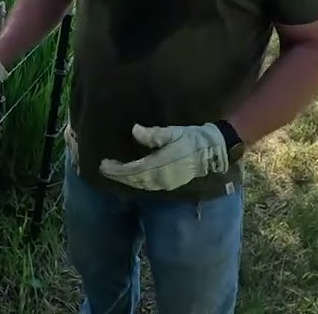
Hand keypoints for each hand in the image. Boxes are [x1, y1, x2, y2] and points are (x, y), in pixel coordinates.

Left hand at [98, 123, 229, 191]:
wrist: (213, 152)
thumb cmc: (192, 139)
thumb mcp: (174, 132)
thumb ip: (153, 134)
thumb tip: (134, 131)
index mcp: (160, 164)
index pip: (132, 170)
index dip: (116, 170)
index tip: (103, 165)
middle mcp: (161, 177)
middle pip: (134, 180)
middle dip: (118, 175)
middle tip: (105, 168)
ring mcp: (166, 183)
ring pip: (140, 185)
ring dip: (126, 180)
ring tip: (115, 172)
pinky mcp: (170, 184)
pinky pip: (148, 186)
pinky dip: (137, 182)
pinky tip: (132, 176)